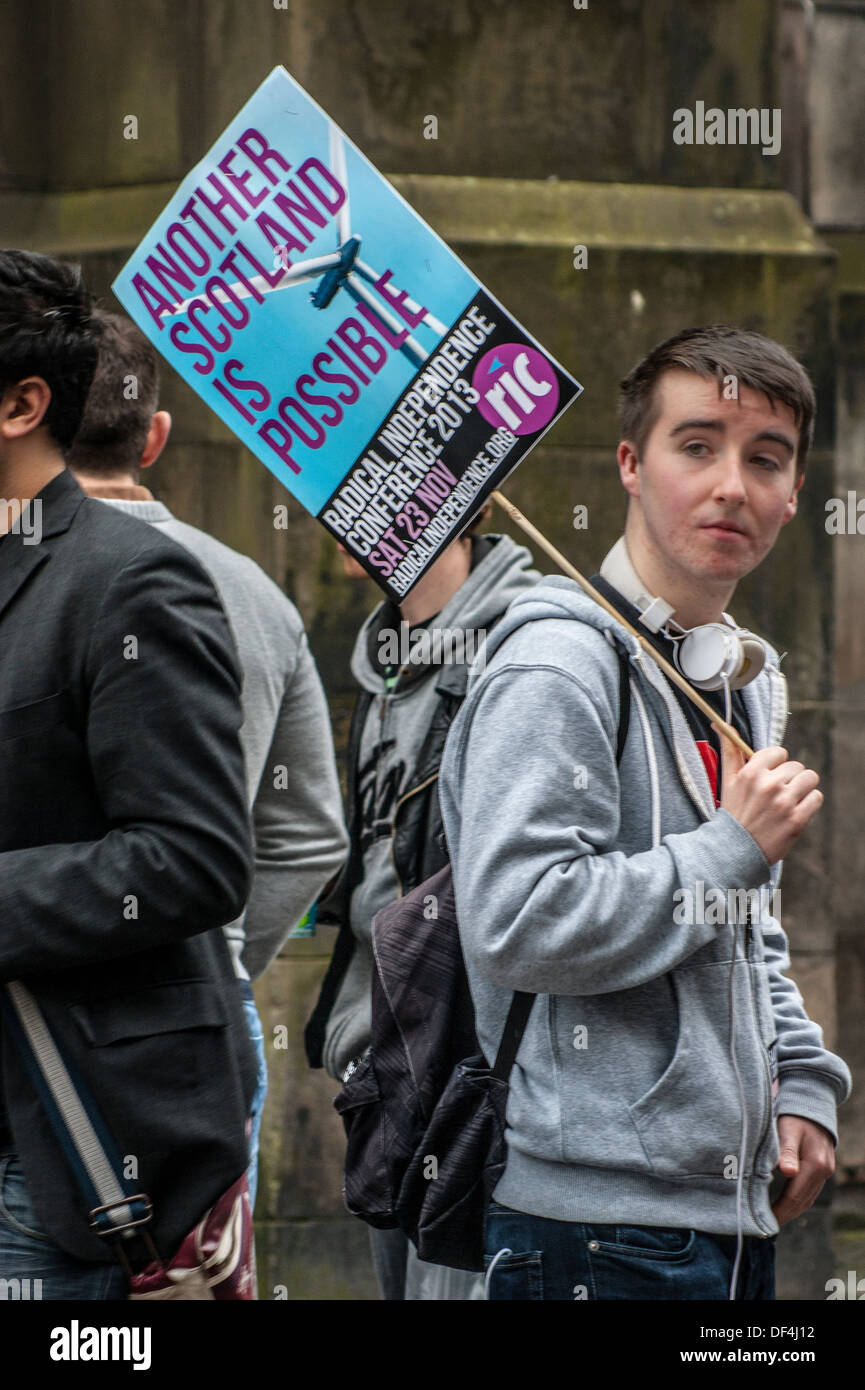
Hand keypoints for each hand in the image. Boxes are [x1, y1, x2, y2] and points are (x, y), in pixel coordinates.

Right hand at [713, 726, 822, 864]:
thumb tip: (721, 723)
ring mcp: (784, 803)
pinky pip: (816, 797)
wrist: (735, 850)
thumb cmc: (733, 813)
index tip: (770, 776)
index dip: (776, 765)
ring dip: (803, 788)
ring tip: (790, 800)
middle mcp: (769, 785)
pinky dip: (810, 803)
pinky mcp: (797, 819)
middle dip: (789, 778)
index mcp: (751, 773)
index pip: (779, 752)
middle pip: (796, 766)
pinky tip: (796, 810)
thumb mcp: (727, 780)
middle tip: (777, 794)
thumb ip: (729, 750)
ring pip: (810, 778)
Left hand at [771, 1114, 834, 1225]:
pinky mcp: (822, 1169)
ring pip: (808, 1199)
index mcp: (815, 1164)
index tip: (764, 1221)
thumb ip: (786, 1151)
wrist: (812, 1104)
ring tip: (772, 1220)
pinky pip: (810, 1192)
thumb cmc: (795, 1116)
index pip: (795, 1196)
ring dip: (791, 1211)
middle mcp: (824, 1171)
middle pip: (803, 1201)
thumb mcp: (787, 1130)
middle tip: (764, 1227)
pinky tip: (785, 1205)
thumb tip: (787, 1172)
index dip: (780, 1210)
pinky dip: (798, 1201)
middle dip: (784, 1215)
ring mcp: (825, 1172)